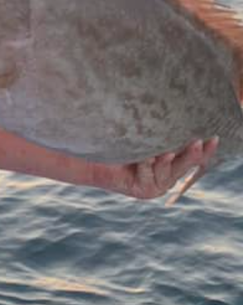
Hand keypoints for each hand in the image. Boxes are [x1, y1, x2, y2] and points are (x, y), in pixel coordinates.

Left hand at [100, 136, 218, 199]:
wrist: (89, 159)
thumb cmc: (115, 143)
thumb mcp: (142, 138)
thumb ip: (159, 134)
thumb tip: (178, 113)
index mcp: (169, 167)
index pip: (192, 159)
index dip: (204, 151)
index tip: (214, 138)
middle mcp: (165, 179)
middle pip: (183, 166)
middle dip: (192, 154)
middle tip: (198, 141)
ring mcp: (154, 188)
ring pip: (166, 172)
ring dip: (167, 159)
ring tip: (169, 149)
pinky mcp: (141, 190)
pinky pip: (148, 175)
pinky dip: (147, 163)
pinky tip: (147, 155)